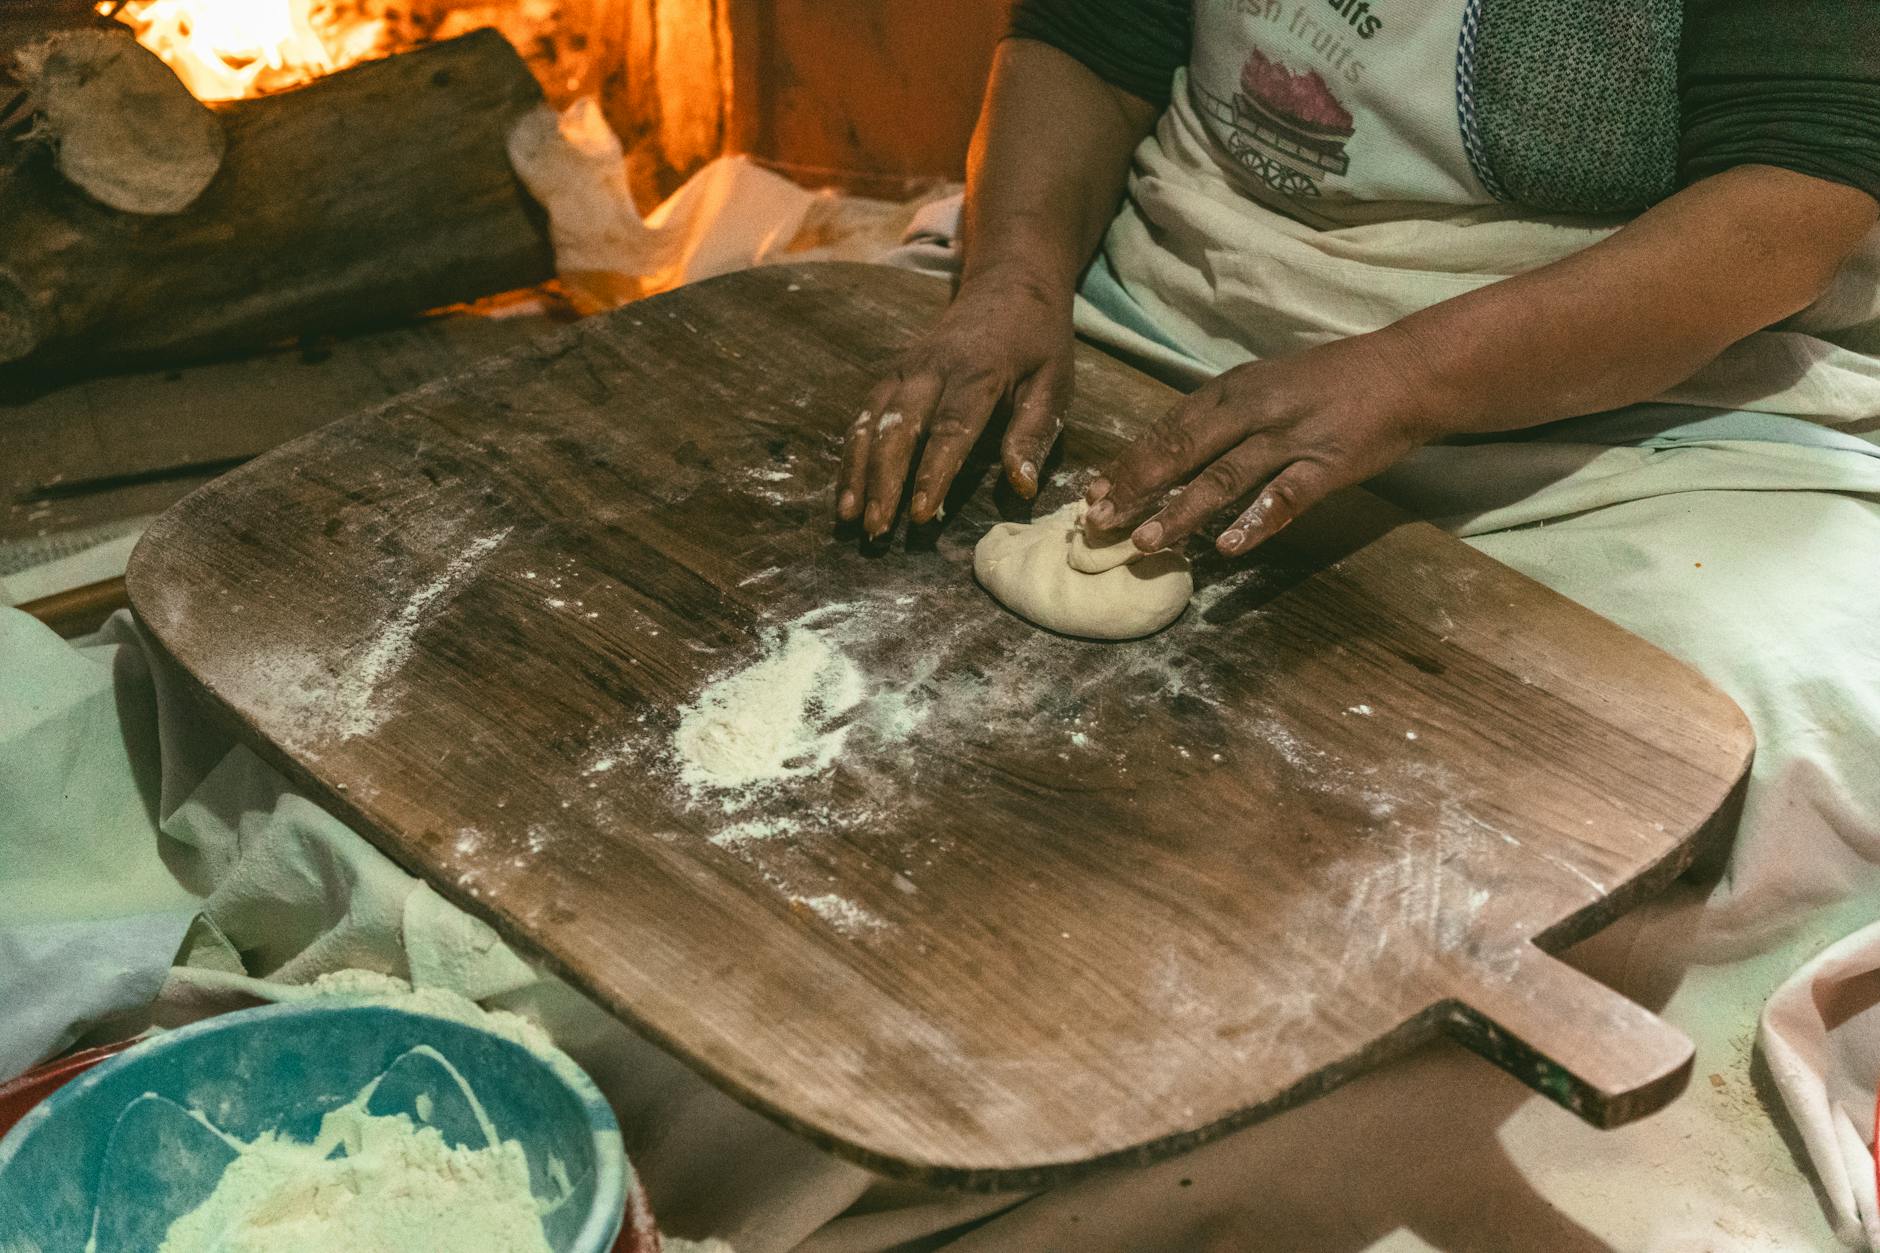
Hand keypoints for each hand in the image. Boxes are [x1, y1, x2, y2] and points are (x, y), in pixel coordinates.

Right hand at [837, 270, 1074, 536]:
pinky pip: (865, 415)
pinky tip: (846, 491)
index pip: (950, 429)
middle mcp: (932, 369)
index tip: (920, 515)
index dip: (932, 474)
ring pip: (871, 422)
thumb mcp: (1054, 383)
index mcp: (978, 373)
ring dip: (857, 471)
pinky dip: (851, 453)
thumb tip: (1021, 488)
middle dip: (883, 481)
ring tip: (849, 517)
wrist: (1009, 285)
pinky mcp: (892, 374)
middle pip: (898, 429)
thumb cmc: (1038, 343)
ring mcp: (906, 369)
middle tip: (876, 529)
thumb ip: (1034, 434)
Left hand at [1084, 329, 1443, 555]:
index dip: (1127, 463)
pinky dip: (1254, 522)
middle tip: (1098, 522)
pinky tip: (1227, 547)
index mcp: (1231, 389)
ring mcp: (1291, 437)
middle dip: (1136, 489)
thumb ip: (1218, 418)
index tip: (1091, 493)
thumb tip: (1165, 453)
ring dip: (1181, 512)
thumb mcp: (1264, 387)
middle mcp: (1253, 408)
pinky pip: (1285, 497)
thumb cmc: (1328, 384)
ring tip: (1145, 543)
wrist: (1405, 371)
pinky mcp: (1328, 464)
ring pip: (1225, 477)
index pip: (1166, 428)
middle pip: (1182, 451)